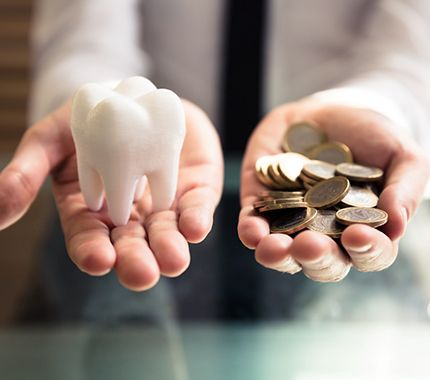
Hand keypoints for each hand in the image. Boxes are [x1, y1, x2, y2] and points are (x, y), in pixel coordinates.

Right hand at [0, 100, 222, 289]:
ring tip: (174, 260)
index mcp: (92, 212)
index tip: (98, 259)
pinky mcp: (192, 190)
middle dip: (136, 261)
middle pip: (132, 246)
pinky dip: (196, 219)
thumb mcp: (51, 140)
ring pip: (167, 234)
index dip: (92, 252)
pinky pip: (196, 207)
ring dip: (171, 248)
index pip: (90, 240)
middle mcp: (130, 216)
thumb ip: (27, 172)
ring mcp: (163, 205)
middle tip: (142, 274)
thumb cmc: (89, 121)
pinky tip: (196, 227)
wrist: (133, 96)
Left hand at [238, 100, 429, 281]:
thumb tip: (396, 226)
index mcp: (363, 230)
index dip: (366, 251)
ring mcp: (291, 222)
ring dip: (277, 255)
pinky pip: (252, 226)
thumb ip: (406, 189)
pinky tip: (251, 231)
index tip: (358, 235)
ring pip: (283, 253)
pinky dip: (250, 232)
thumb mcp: (400, 155)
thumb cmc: (371, 136)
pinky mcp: (262, 205)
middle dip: (316, 258)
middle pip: (322, 262)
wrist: (329, 112)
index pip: (369, 253)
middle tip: (310, 245)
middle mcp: (326, 235)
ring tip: (274, 248)